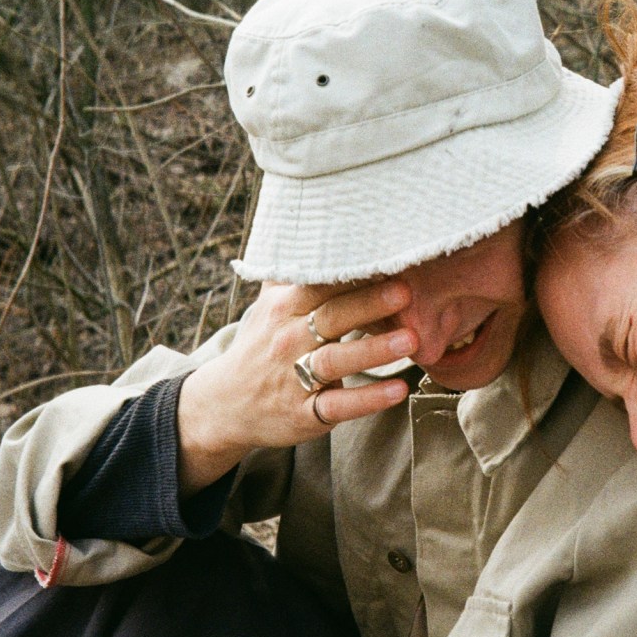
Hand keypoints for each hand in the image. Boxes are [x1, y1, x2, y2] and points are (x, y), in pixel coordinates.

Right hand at [176, 279, 414, 492]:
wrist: (224, 404)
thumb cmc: (259, 346)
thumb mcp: (269, 306)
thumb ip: (294, 272)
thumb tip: (314, 223)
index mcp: (283, 309)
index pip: (319, 284)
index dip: (352, 272)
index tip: (387, 258)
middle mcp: (287, 341)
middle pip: (330, 318)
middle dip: (369, 304)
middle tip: (407, 291)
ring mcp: (294, 379)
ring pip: (335, 361)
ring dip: (374, 351)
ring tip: (411, 339)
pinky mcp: (303, 414)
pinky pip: (337, 406)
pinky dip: (367, 399)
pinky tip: (399, 390)